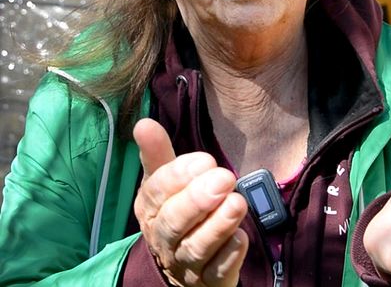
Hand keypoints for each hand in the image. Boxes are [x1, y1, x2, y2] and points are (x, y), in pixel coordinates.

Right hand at [132, 118, 248, 286]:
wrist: (184, 268)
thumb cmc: (177, 214)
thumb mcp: (165, 184)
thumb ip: (159, 156)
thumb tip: (144, 123)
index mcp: (151, 210)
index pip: (158, 193)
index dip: (179, 176)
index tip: (206, 159)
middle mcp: (164, 239)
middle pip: (174, 222)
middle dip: (198, 200)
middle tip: (224, 178)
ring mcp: (186, 263)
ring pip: (196, 248)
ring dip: (217, 226)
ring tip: (238, 203)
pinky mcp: (210, 281)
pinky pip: (217, 272)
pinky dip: (229, 256)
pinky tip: (242, 238)